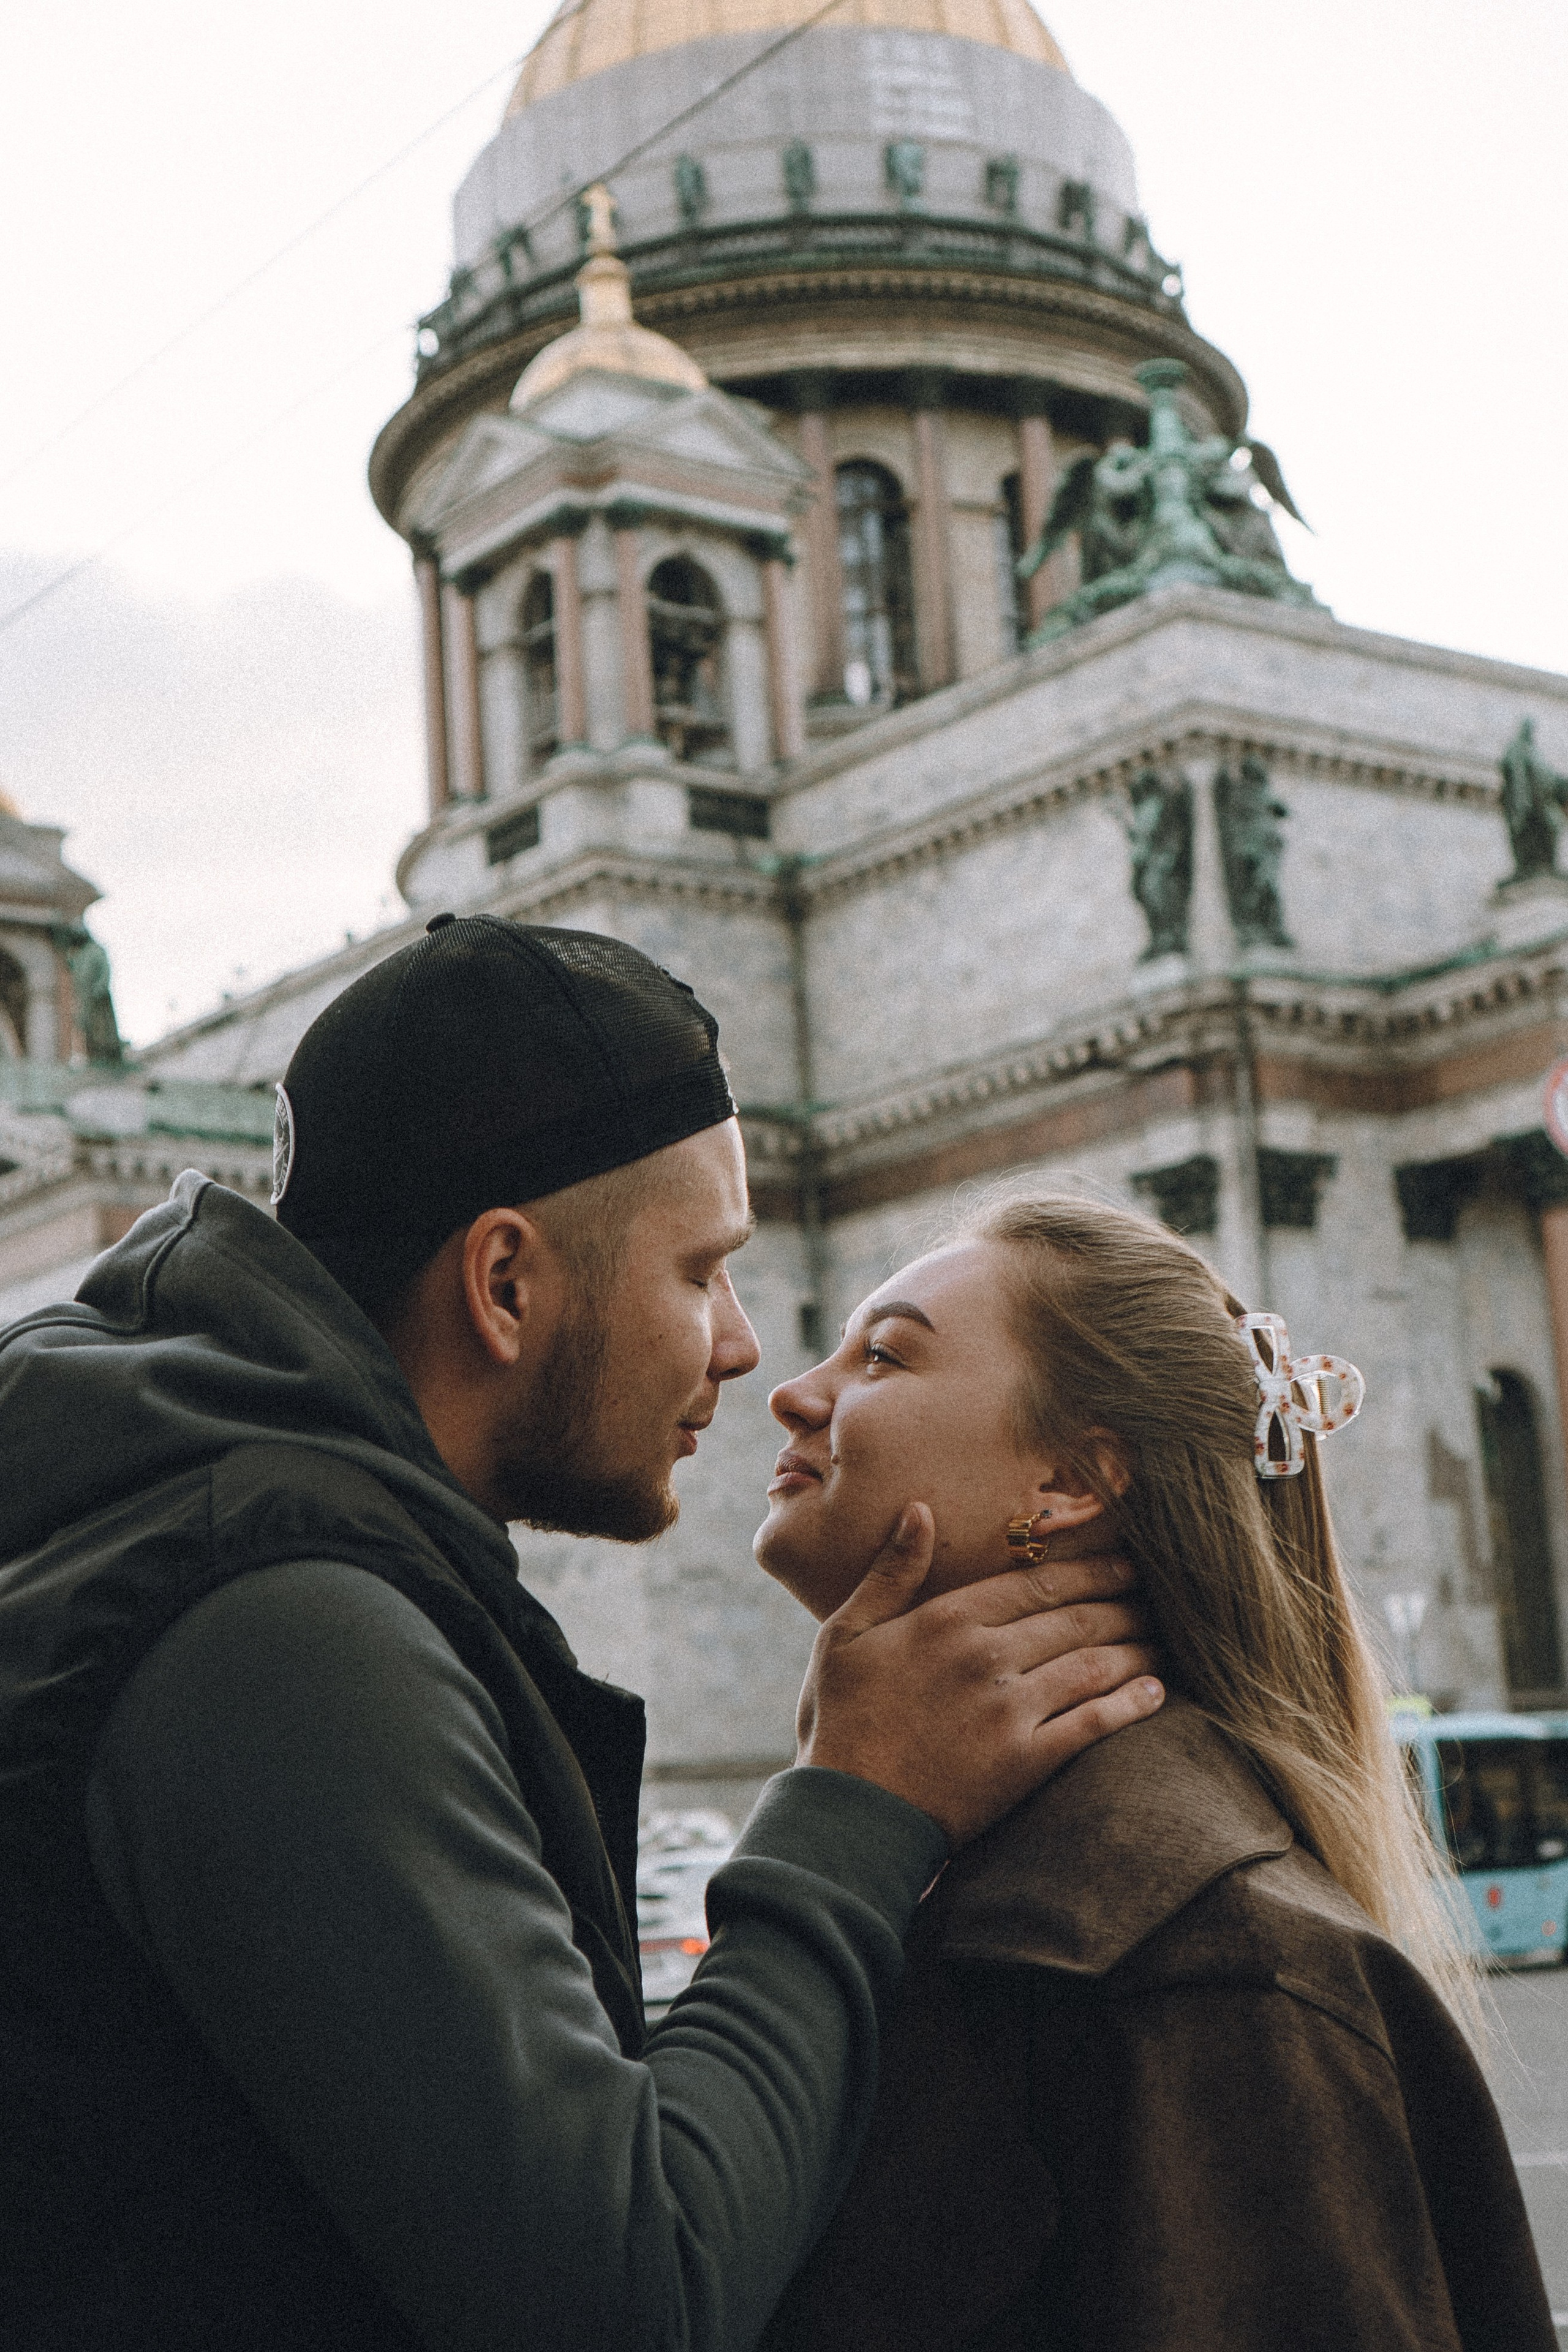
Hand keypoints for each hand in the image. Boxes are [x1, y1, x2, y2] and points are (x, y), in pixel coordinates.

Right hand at [795, 1504, 1161, 1847]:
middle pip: (1075, 1618)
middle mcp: (987, 1655)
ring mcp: (1010, 1709)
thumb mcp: (846, 1633)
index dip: (1090, 1568)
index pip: (1037, 1581)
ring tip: (1162, 1639)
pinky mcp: (1025, 1762)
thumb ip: (890, 1572)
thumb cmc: (841, 1719)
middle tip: (1158, 1596)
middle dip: (1124, 1603)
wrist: (849, 1812)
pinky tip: (1155, 1693)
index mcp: (948, 1619)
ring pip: (1093, 1665)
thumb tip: (919, 1510)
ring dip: (1136, 1648)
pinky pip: (1092, 1723)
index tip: (1125, 1559)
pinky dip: (1130, 1705)